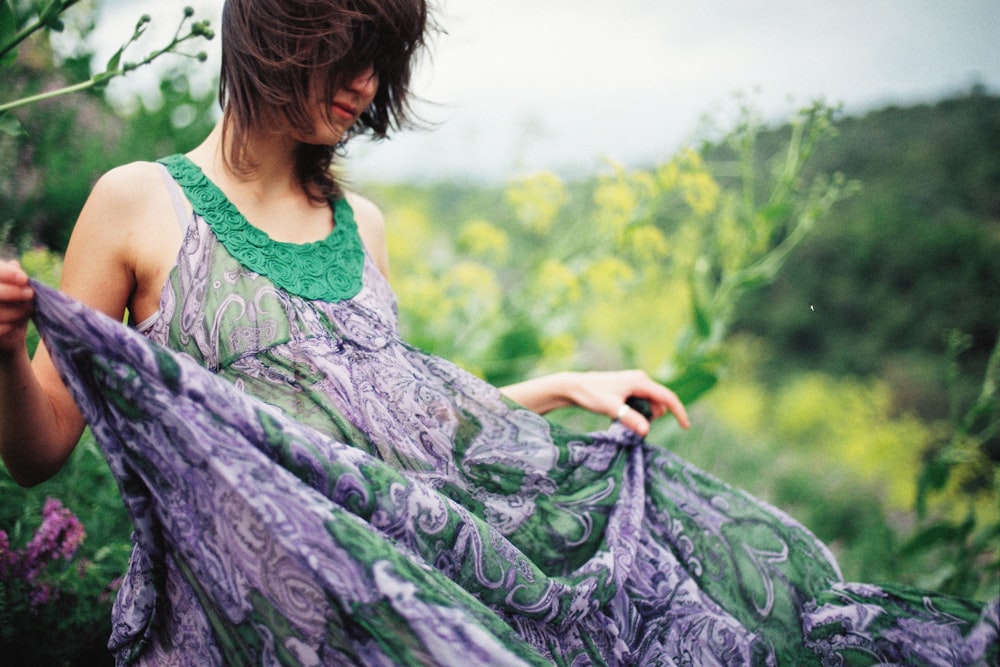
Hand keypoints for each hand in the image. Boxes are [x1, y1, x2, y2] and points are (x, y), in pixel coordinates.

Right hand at [0, 260, 34, 354]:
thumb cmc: (13, 305)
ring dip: (16, 311)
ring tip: (29, 310)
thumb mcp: (16, 289)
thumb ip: (14, 276)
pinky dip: (9, 326)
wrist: (8, 335)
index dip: (7, 274)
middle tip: (31, 294)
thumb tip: (14, 265)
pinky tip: (15, 324)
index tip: (24, 278)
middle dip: (15, 292)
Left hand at [562, 369, 689, 435]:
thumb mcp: (611, 409)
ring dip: (642, 415)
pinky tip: (618, 413)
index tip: (686, 427)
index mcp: (641, 381)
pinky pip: (640, 403)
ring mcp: (635, 383)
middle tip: (629, 422)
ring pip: (649, 404)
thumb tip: (647, 430)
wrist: (574, 387)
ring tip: (620, 416)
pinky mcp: (629, 388)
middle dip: (651, 416)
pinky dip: (635, 412)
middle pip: (658, 403)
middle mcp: (641, 379)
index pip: (667, 397)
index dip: (679, 412)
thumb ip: (629, 419)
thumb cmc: (592, 395)